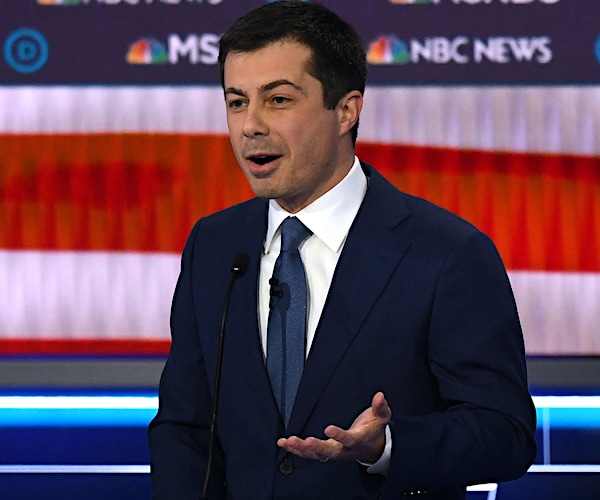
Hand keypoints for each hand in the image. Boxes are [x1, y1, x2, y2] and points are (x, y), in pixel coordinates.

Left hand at [277, 392, 391, 463]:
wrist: (372, 448)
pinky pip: (309, 454)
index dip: (339, 435)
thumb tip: (380, 396)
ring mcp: (333, 452)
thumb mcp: (381, 417)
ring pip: (316, 455)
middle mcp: (344, 450)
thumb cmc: (373, 431)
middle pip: (329, 452)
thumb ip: (380, 407)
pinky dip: (296, 449)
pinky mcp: (325, 452)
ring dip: (302, 449)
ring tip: (288, 442)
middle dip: (317, 447)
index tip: (329, 429)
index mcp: (357, 440)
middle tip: (306, 441)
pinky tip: (284, 444)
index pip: (348, 439)